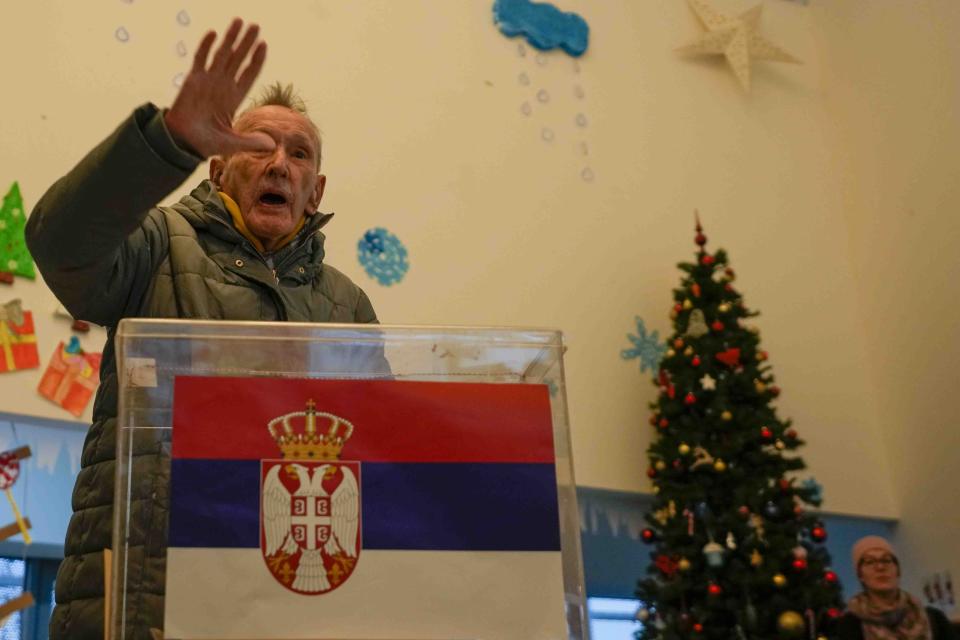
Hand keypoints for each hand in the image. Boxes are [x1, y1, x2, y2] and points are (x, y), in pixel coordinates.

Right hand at [164, 18, 273, 157]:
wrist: (182, 142)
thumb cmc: (207, 143)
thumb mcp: (233, 143)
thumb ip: (251, 141)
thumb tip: (272, 145)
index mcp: (234, 98)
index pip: (249, 74)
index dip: (256, 60)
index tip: (263, 45)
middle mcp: (223, 85)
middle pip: (238, 59)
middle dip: (247, 43)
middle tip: (256, 26)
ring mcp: (208, 80)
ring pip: (222, 54)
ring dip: (230, 38)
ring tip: (239, 21)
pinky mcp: (193, 79)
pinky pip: (201, 58)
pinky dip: (206, 46)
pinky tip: (214, 33)